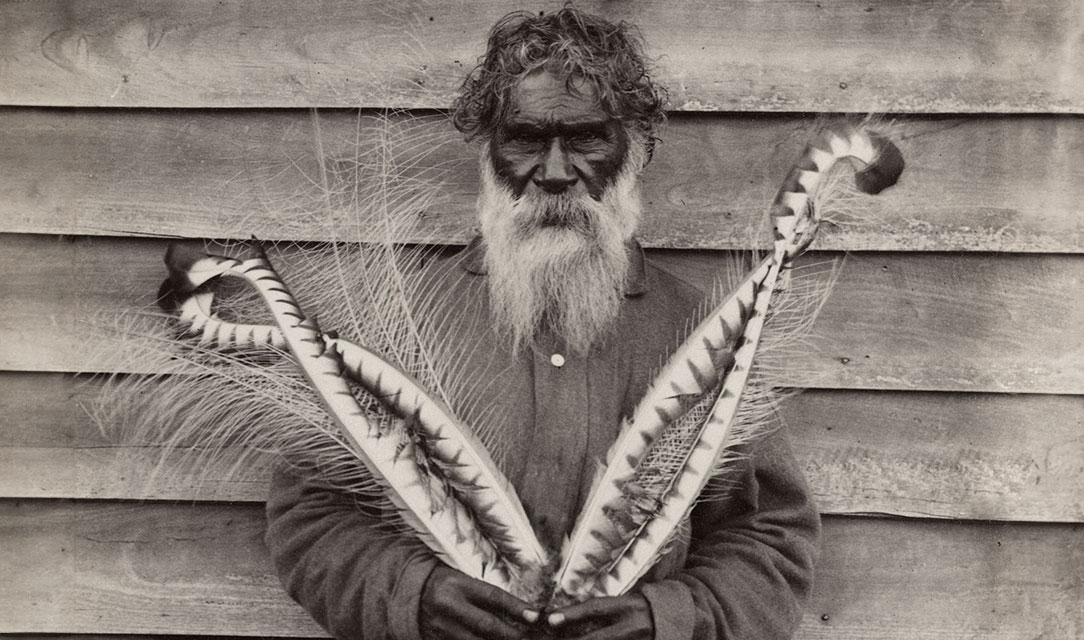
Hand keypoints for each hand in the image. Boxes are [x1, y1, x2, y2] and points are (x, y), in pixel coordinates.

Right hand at [419, 565, 538, 639]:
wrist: (411, 594)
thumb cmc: (447, 585)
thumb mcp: (465, 581)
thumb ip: (488, 597)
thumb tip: (523, 612)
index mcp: (457, 584)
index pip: (493, 597)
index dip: (516, 607)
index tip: (536, 616)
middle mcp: (448, 606)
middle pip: (487, 625)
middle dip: (512, 634)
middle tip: (531, 637)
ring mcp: (441, 628)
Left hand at [545, 594, 653, 639]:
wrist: (676, 620)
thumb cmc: (646, 607)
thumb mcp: (628, 601)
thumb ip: (606, 608)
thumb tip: (573, 614)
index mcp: (628, 606)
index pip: (596, 609)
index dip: (572, 614)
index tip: (551, 619)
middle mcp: (632, 627)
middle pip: (596, 638)